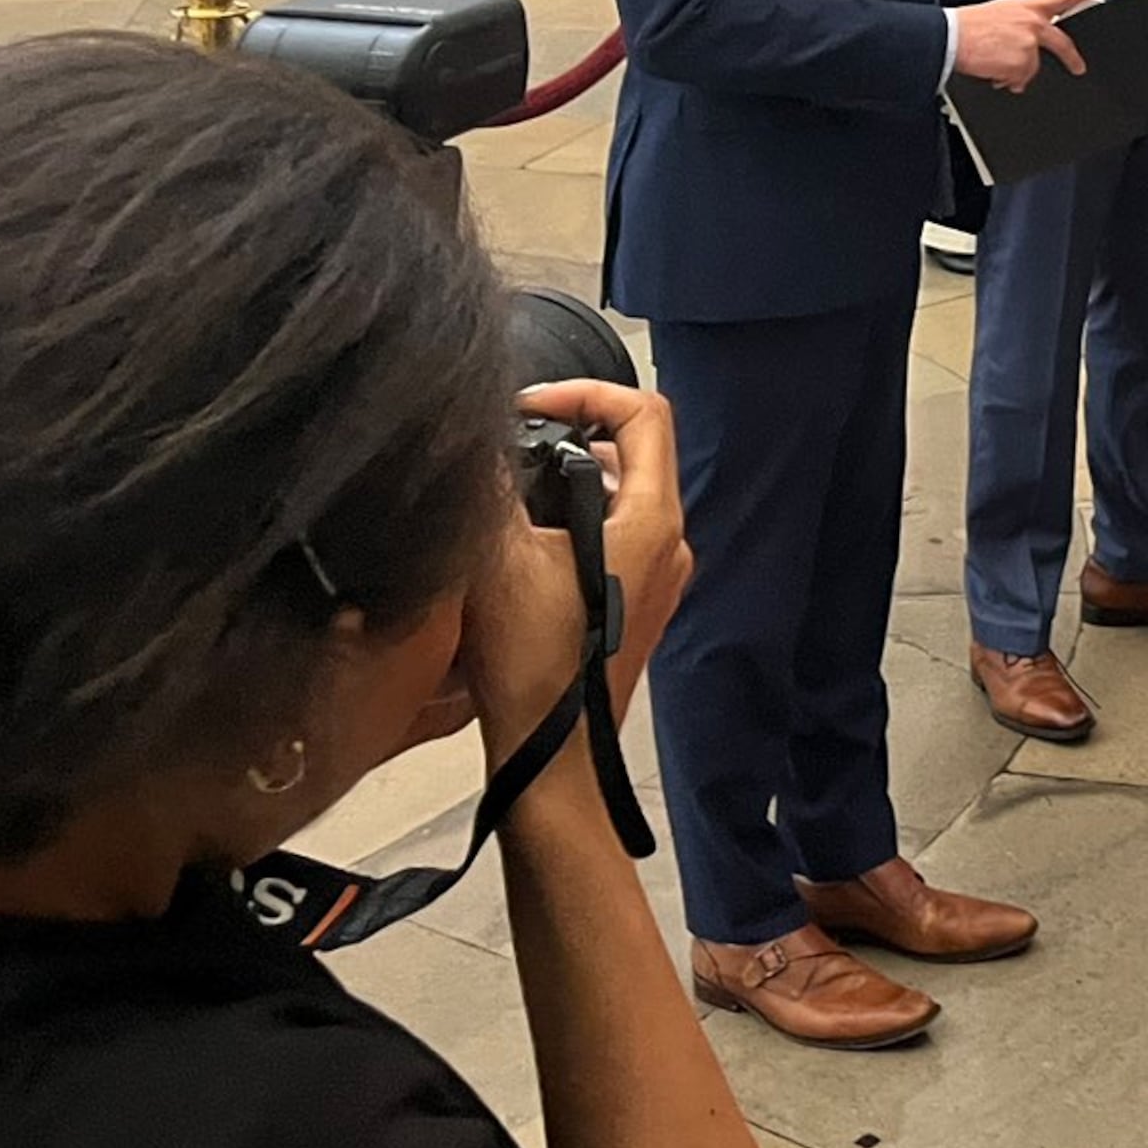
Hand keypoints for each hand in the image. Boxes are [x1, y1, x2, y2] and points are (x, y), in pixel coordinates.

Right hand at [459, 381, 690, 760]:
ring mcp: (660, 579)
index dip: (587, 391)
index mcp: (653, 521)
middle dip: (575, 432)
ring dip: (573, 478)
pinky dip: (579, 520)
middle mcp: (671, 545)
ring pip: (626, 497)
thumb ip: (491, 484)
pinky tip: (526, 541)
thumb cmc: (534, 665)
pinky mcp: (640, 607)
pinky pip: (619, 538)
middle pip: (638, 452)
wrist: (552, 756)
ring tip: (514, 488)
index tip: (533, 403)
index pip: (645, 412)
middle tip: (518, 439)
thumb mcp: (497, 556)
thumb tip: (477, 437)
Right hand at [952, 0, 1111, 89]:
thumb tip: (1028, 47)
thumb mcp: (1001, 13)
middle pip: (1062, 43)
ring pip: (1032, 67)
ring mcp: (1030, 45)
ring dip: (1016, 70)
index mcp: (1028, 7)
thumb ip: (1022, 25)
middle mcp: (1033, 24)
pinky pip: (1020, 79)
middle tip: (1079, 68)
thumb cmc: (969, 25)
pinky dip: (1007, 80)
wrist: (950, 37)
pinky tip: (993, 69)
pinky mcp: (1023, 64)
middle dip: (1072, 58)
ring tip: (994, 60)